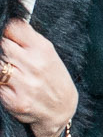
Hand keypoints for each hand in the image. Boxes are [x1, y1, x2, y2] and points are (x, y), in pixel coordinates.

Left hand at [0, 19, 76, 136]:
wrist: (62, 110)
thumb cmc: (53, 79)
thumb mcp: (48, 54)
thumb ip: (28, 39)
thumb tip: (7, 26)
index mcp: (43, 49)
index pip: (12, 28)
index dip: (7, 33)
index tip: (10, 39)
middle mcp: (34, 65)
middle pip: (1, 45)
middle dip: (3, 50)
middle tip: (12, 59)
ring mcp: (23, 83)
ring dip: (2, 68)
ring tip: (12, 72)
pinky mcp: (14, 101)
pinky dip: (1, 84)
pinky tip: (10, 86)